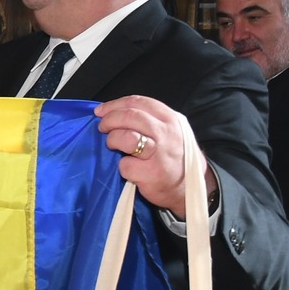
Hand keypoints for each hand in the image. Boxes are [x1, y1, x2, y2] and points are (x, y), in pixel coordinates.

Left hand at [93, 96, 211, 219]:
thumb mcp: (170, 131)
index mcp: (170, 119)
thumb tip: (114, 113)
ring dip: (113, 140)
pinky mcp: (151, 173)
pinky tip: (130, 169)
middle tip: (102, 127)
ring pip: (126, 137)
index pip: (138, 102)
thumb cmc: (172, 157)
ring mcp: (159, 153)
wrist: (187, 187)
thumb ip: (149, 120)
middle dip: (109, 120)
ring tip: (114, 146)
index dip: (115, 105)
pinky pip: (125, 165)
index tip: (101, 111)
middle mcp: (166, 133)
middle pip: (130, 116)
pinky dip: (122, 167)